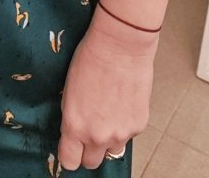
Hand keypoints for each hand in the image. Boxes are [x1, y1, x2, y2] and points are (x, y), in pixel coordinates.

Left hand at [57, 8, 157, 170]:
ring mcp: (120, 133)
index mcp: (75, 126)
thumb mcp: (70, 90)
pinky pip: (128, 135)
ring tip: (108, 113)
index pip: (70, 161)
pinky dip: (125, 124)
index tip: (72, 148)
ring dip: (109, 139)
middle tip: (90, 129)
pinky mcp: (138, 126)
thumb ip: (73, 117)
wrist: (120, 45)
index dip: (70, 154)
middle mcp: (97, 135)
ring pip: (112, 150)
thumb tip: (75, 131)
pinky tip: (123, 102)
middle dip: (89, 150)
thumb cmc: (91, 58)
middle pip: (92, 162)